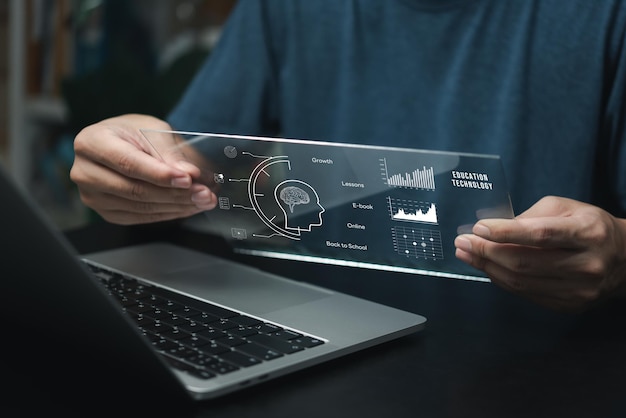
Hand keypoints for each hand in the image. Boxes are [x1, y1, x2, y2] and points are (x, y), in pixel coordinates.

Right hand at [70, 114, 216, 224]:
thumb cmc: (134, 133)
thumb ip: (170, 151)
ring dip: (177, 206)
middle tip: (204, 193)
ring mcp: (93, 196)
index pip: (128, 163)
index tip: (187, 179)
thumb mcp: (153, 129)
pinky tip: (187, 207)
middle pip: (134, 189)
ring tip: (203, 200)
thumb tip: (189, 174)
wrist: (123, 143)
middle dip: (175, 193)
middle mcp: (85, 171)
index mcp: (92, 142)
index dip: (159, 174)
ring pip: (140, 207)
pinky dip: (168, 213)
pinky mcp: (106, 212)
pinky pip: (140, 218)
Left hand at [454, 196, 625, 312]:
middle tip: (462, 242)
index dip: (505, 233)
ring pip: (521, 282)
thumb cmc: (588, 226)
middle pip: (525, 262)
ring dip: (487, 267)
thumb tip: (493, 230)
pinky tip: (489, 267)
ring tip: (467, 254)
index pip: (540, 235)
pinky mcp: (570, 305)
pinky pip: (526, 294)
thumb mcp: (564, 207)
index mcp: (587, 233)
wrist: (623, 258)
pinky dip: (502, 280)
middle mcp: (587, 265)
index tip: (478, 228)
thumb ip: (530, 216)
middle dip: (486, 251)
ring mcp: (579, 290)